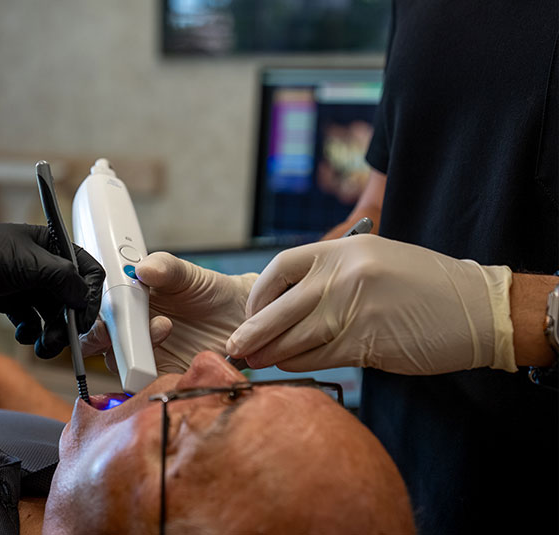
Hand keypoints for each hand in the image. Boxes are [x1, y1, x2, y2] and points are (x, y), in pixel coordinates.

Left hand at [0, 218, 104, 357]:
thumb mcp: (27, 262)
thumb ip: (62, 279)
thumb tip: (84, 298)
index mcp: (53, 246)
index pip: (87, 272)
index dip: (90, 298)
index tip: (83, 321)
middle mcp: (43, 265)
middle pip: (71, 300)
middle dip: (68, 323)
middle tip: (58, 341)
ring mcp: (26, 283)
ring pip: (52, 314)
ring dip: (51, 333)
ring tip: (41, 346)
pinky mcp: (9, 299)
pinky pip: (31, 321)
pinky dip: (31, 332)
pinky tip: (22, 335)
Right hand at [80, 252, 256, 373]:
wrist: (240, 316)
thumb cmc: (209, 292)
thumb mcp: (188, 273)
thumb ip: (165, 267)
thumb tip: (142, 268)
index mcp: (127, 306)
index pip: (97, 315)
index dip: (93, 315)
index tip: (105, 306)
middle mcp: (131, 333)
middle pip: (100, 344)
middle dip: (103, 336)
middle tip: (120, 325)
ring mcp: (146, 357)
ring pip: (122, 364)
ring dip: (134, 349)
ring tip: (164, 325)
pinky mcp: (165, 377)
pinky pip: (147, 385)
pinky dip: (152, 375)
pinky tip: (173, 355)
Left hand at [226, 234, 515, 374]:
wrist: (478, 309)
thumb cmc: (425, 287)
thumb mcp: (375, 261)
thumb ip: (332, 275)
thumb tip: (288, 303)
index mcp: (343, 249)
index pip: (281, 266)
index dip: (259, 292)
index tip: (252, 310)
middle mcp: (343, 275)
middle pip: (280, 307)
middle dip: (252, 331)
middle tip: (235, 346)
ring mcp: (353, 308)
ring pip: (294, 337)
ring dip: (270, 353)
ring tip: (254, 361)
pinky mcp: (365, 341)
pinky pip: (317, 356)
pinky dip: (297, 364)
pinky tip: (287, 366)